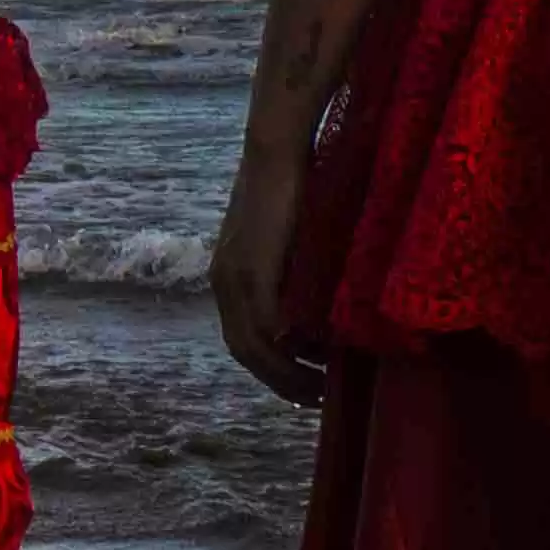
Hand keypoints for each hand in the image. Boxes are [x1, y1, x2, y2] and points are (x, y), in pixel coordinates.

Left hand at [209, 140, 326, 407]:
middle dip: (279, 381)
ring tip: (319, 391)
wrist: (278, 149)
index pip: (242, 336)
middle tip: (313, 400)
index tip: (300, 384)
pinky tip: (315, 365)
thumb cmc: (294, 182)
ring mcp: (234, 279)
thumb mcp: (291, 237)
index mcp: (228, 275)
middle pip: (244, 352)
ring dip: (285, 376)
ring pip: (254, 348)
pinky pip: (267, 328)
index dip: (269, 366)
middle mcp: (223, 282)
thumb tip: (326, 305)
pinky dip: (288, 352)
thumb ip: (296, 270)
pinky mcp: (252, 273)